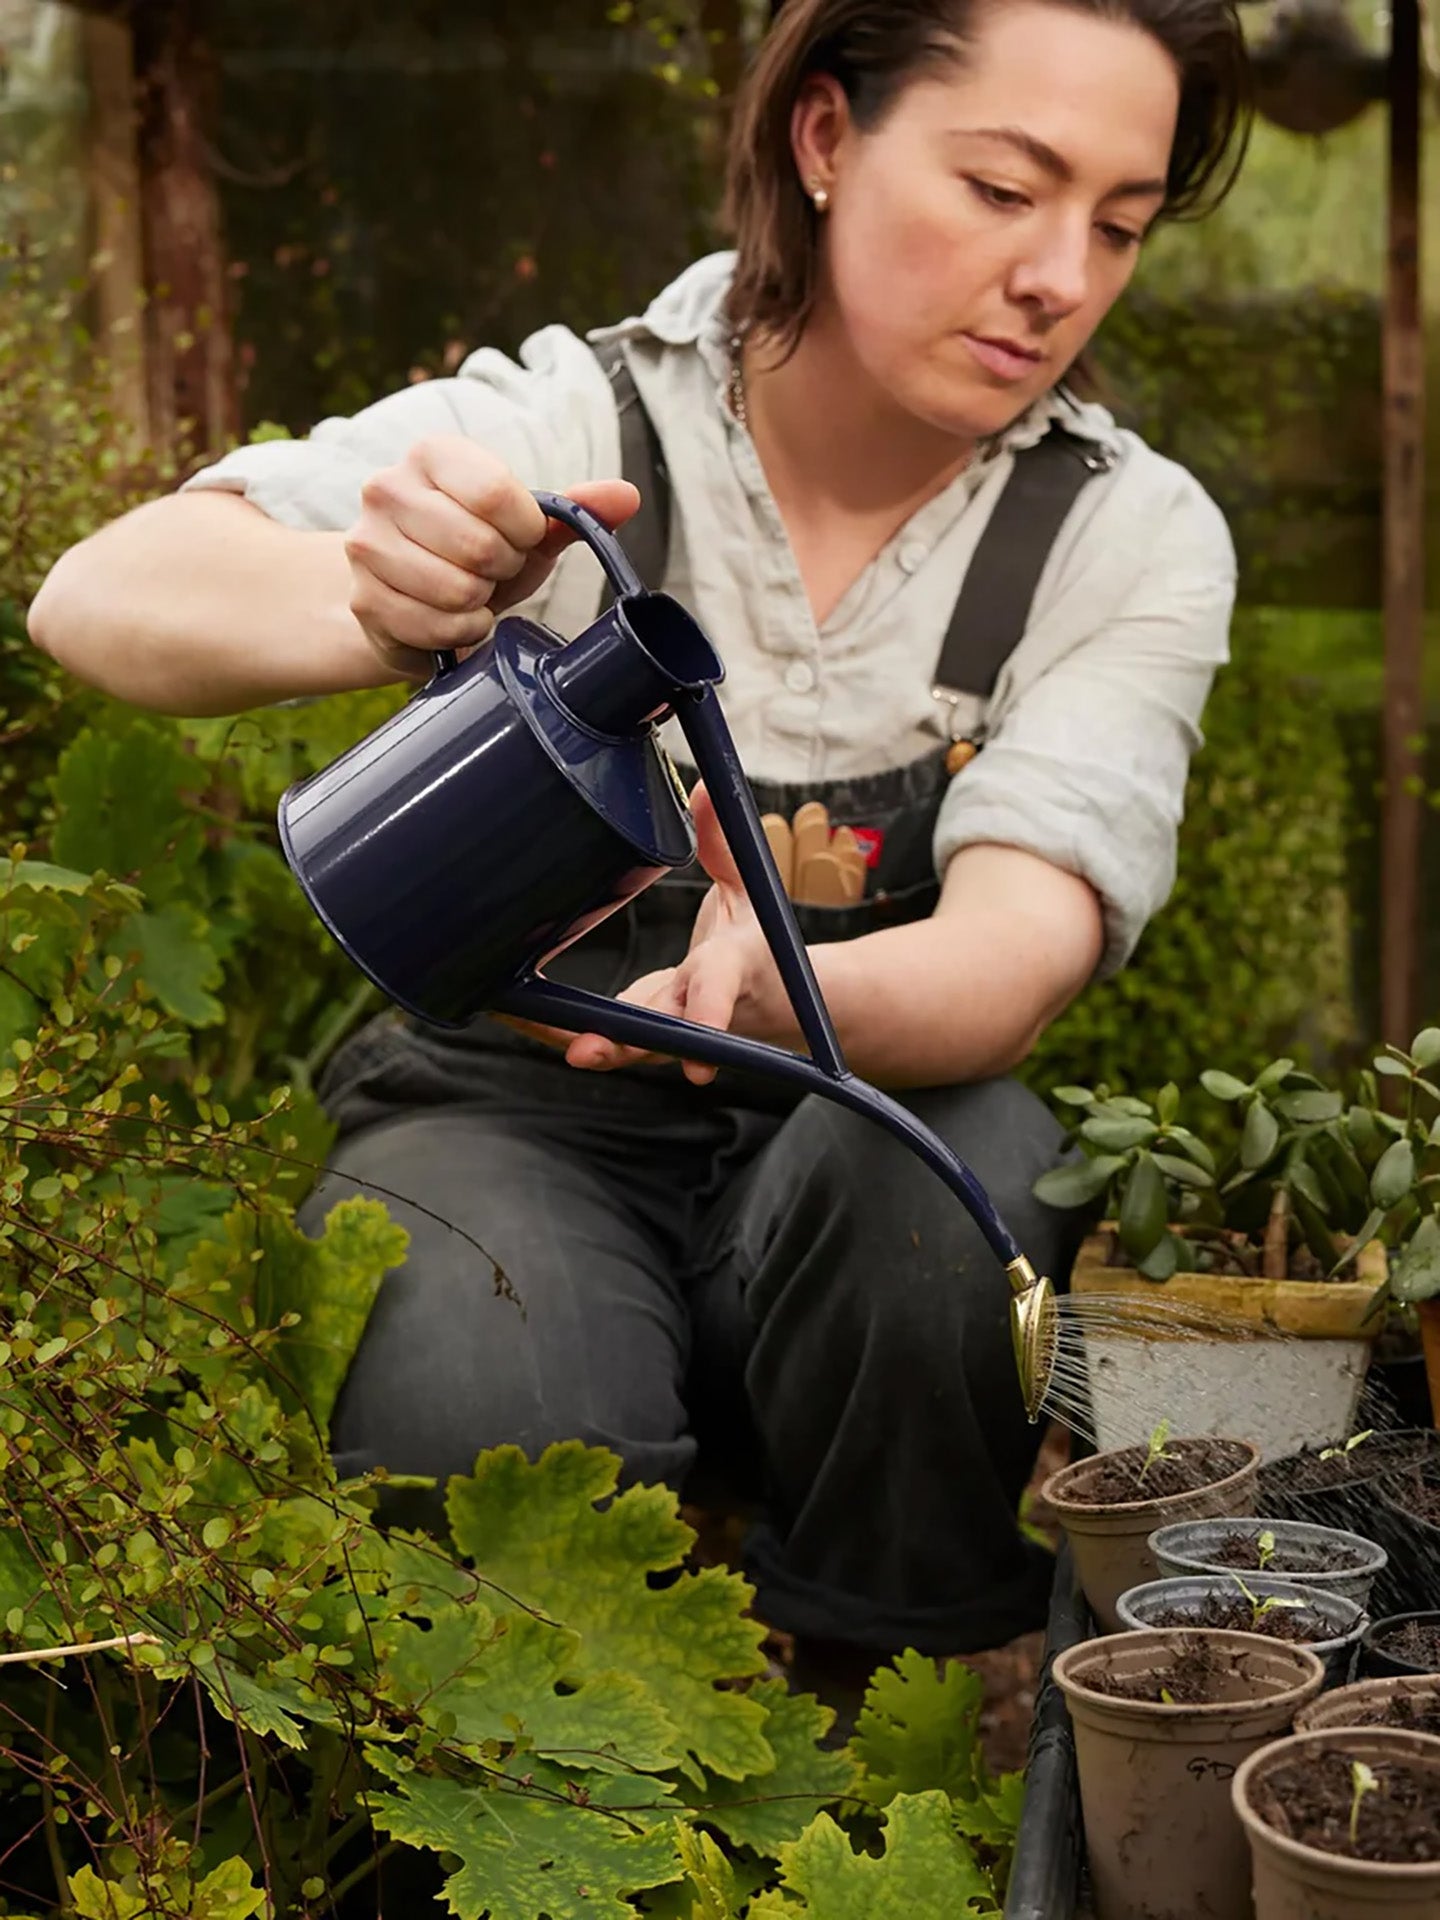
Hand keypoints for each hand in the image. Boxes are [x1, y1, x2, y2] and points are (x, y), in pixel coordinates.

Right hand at [343, 440, 637, 677]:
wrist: (409, 595)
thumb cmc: (473, 553)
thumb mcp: (525, 529)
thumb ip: (574, 510)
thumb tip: (627, 495)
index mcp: (432, 454)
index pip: (494, 492)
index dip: (523, 531)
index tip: (520, 539)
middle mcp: (387, 488)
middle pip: (478, 544)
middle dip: (501, 569)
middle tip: (491, 571)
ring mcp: (367, 544)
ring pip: (457, 589)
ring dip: (481, 603)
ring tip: (471, 592)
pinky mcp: (363, 597)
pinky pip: (437, 626)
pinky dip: (461, 632)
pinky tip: (454, 620)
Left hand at [511, 785, 793, 1086]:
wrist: (774, 1001)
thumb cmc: (756, 942)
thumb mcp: (751, 888)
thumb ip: (722, 843)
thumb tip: (704, 788)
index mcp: (731, 968)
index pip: (719, 987)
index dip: (709, 1013)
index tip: (699, 1060)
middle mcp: (698, 1008)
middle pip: (661, 1030)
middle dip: (623, 1041)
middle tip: (583, 1049)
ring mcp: (669, 1029)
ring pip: (628, 1043)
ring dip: (580, 1040)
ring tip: (522, 1022)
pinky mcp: (645, 1033)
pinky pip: (606, 1037)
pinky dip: (560, 1029)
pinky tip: (518, 1016)